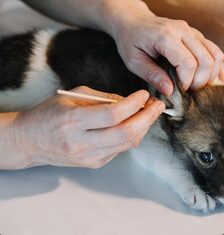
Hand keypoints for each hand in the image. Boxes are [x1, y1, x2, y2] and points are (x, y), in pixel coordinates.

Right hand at [11, 86, 164, 168]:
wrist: (30, 141)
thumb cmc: (49, 114)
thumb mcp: (72, 96)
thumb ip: (103, 98)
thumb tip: (131, 101)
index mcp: (73, 121)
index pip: (113, 114)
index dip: (134, 104)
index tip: (144, 95)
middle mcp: (81, 143)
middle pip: (126, 132)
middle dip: (148, 117)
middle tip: (157, 105)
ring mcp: (89, 157)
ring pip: (128, 142)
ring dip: (144, 127)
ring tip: (150, 113)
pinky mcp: (94, 163)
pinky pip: (121, 148)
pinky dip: (132, 135)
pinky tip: (134, 124)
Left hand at [101, 0, 223, 94]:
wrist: (133, 20)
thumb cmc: (130, 41)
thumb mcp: (133, 61)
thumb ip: (152, 76)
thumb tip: (170, 92)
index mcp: (165, 36)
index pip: (188, 63)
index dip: (186, 82)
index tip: (177, 91)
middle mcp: (182, 30)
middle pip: (206, 60)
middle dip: (200, 82)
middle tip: (188, 92)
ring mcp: (192, 31)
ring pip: (216, 55)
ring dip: (211, 76)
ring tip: (197, 86)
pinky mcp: (197, 35)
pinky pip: (215, 51)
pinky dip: (217, 68)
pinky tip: (214, 81)